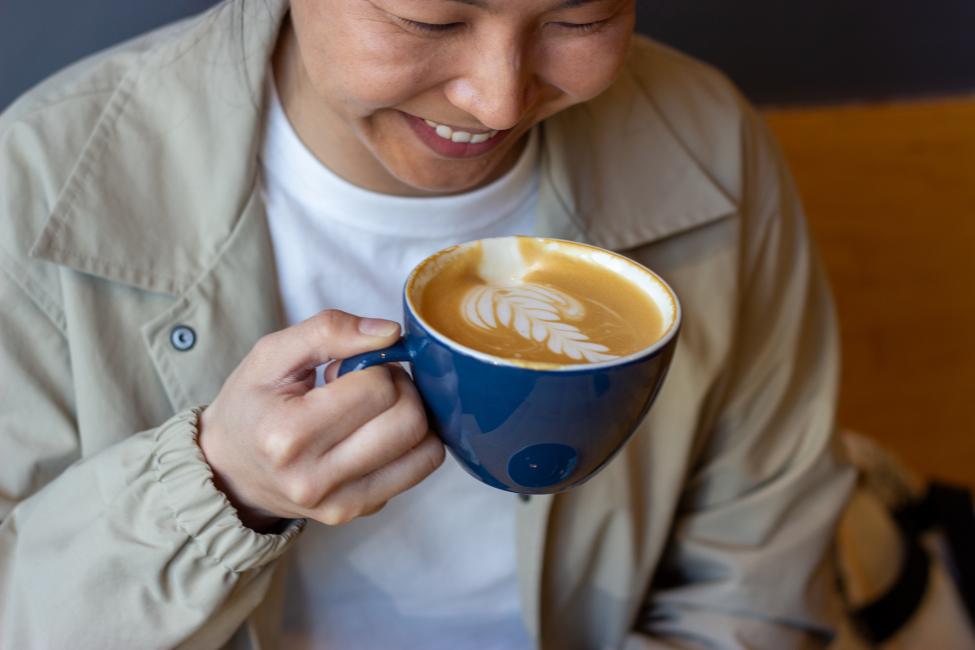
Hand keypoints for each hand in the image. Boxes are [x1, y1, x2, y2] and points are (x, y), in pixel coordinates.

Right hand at [197, 310, 444, 530]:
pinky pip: (419, 468)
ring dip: (411, 415)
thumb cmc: (251, 408)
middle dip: (400, 388)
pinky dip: (411, 443)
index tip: (345, 369)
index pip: (378, 388)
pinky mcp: (360, 511)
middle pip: (408, 420)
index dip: (373, 365)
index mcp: (287, 435)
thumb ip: (328, 330)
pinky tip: (375, 434)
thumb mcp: (272, 355)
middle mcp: (315, 479)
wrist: (228, 472)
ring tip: (373, 410)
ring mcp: (341, 503)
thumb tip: (391, 333)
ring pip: (425, 448)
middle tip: (368, 384)